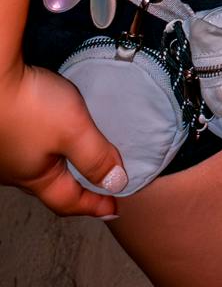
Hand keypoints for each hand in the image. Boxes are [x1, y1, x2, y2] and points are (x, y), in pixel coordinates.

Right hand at [0, 62, 124, 218]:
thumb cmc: (29, 105)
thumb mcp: (73, 131)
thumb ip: (96, 157)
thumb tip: (117, 184)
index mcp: (35, 179)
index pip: (69, 202)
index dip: (95, 205)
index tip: (115, 208)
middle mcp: (17, 171)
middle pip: (53, 188)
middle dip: (79, 190)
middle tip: (102, 187)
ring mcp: (9, 152)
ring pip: (42, 167)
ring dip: (66, 168)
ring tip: (85, 160)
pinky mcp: (6, 131)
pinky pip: (35, 148)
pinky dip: (54, 147)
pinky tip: (59, 134)